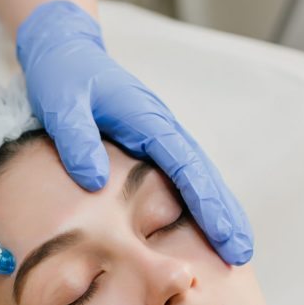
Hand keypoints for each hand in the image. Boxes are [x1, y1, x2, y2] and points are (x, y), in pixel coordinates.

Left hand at [16, 0, 253, 265]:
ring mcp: (158, 136)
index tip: (223, 234)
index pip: (186, 167)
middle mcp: (161, 128)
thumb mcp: (61, 103)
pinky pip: (179, 176)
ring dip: (217, 211)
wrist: (64, 51)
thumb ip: (76, 139)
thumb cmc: (62, 75)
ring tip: (234, 249)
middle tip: (242, 253)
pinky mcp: (149, 144)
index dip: (206, 203)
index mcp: (147, 119)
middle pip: (203, 175)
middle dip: (224, 214)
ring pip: (197, 177)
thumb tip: (94, 182)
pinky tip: (203, 227)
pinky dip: (197, 201)